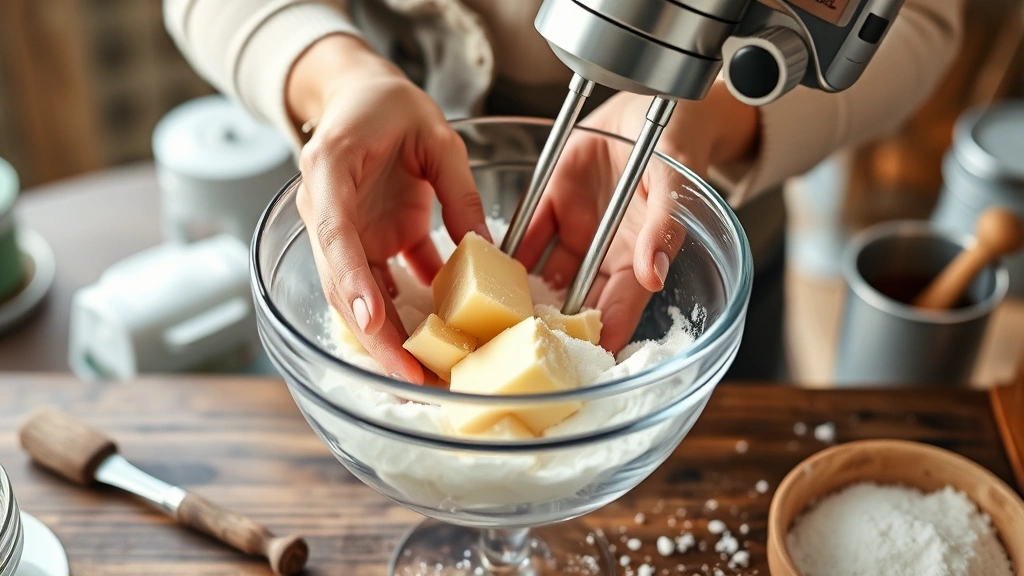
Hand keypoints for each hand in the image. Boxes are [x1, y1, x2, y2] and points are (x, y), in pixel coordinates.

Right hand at [288, 35, 489, 383]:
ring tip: (428, 376)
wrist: (360, 97)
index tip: (376, 322)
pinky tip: (442, 339)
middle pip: (344, 285)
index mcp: (330, 175)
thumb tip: (486, 248)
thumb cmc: (386, 105)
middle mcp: (327, 213)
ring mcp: (346, 233)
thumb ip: (458, 189)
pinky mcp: (370, 242)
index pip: (336, 237)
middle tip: (411, 380)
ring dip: (392, 338)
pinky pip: (388, 284)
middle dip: (376, 337)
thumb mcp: (435, 133)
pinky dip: (412, 312)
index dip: (354, 284)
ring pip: (362, 296)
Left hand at [516, 84, 757, 352]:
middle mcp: (604, 253)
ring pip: (545, 273)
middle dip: (551, 324)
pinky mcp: (551, 204)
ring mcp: (575, 231)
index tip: (582, 360)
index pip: (620, 306)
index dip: (603, 334)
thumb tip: (655, 274)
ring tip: (494, 314)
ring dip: (522, 293)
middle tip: (520, 346)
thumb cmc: (675, 144)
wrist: (650, 104)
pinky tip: (484, 267)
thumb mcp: (676, 180)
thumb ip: (665, 225)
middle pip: (576, 299)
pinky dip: (507, 250)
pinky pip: (526, 234)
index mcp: (638, 256)